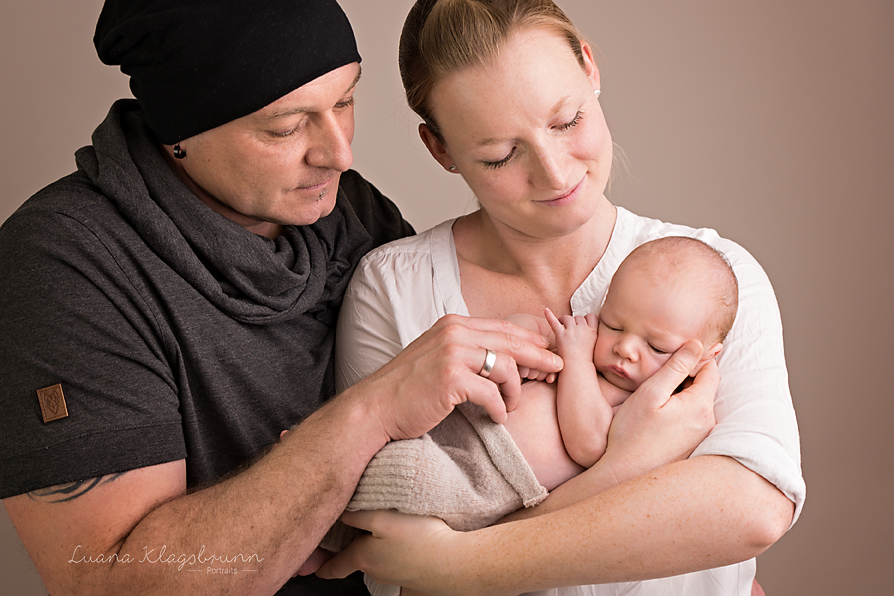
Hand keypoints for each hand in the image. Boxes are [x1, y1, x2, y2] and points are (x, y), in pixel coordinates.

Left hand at [316, 510, 458, 592]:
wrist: (454, 562)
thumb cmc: (419, 540)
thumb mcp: (380, 518)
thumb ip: (356, 514)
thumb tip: (340, 512)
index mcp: (363, 558)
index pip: (335, 566)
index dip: (323, 566)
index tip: (316, 568)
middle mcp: (377, 570)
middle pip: (358, 560)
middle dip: (353, 550)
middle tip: (352, 538)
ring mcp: (397, 576)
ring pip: (380, 561)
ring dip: (378, 550)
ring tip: (385, 535)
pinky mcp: (415, 576)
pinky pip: (401, 564)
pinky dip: (400, 556)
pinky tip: (409, 546)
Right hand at [356, 314, 562, 440]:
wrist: (375, 408)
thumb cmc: (408, 389)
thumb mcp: (438, 357)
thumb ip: (467, 351)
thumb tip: (501, 358)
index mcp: (453, 324)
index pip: (503, 327)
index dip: (530, 340)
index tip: (548, 352)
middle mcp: (454, 332)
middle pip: (511, 341)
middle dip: (539, 356)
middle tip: (557, 370)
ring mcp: (452, 354)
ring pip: (506, 366)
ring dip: (515, 390)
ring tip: (511, 406)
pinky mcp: (451, 378)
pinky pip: (492, 394)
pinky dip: (500, 409)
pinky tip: (497, 418)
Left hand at [544, 308, 598, 362]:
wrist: (578, 369)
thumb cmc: (585, 361)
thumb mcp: (594, 345)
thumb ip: (591, 335)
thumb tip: (587, 330)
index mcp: (593, 331)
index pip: (591, 316)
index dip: (586, 319)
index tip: (583, 325)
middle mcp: (583, 328)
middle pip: (578, 317)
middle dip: (574, 322)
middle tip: (571, 331)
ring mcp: (571, 331)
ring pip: (568, 318)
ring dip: (564, 320)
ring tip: (561, 326)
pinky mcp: (561, 334)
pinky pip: (554, 322)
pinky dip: (549, 316)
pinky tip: (546, 310)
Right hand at [602, 340, 717, 482]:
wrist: (625, 473)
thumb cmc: (632, 433)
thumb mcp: (650, 393)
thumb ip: (675, 367)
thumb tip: (696, 345)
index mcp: (700, 405)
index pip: (710, 369)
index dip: (693, 358)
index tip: (672, 359)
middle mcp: (708, 422)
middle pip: (705, 387)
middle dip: (687, 377)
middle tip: (658, 379)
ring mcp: (703, 437)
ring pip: (698, 403)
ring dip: (682, 395)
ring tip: (656, 400)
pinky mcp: (694, 447)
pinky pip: (694, 419)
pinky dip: (681, 411)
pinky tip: (659, 418)